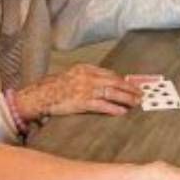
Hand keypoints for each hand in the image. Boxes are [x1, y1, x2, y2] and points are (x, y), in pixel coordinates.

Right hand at [16, 64, 140, 118]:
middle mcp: (87, 76)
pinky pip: (102, 105)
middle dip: (130, 88)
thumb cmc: (54, 88)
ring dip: (126, 98)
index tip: (132, 84)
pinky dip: (114, 108)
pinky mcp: (82, 102)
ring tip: (136, 103)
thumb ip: (87, 78)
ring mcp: (85, 89)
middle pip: (115, 81)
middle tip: (140, 94)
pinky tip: (122, 112)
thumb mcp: (72, 76)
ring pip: (112, 93)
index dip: (123, 80)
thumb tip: (105, 85)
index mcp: (85, 68)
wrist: (39, 95)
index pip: (110, 73)